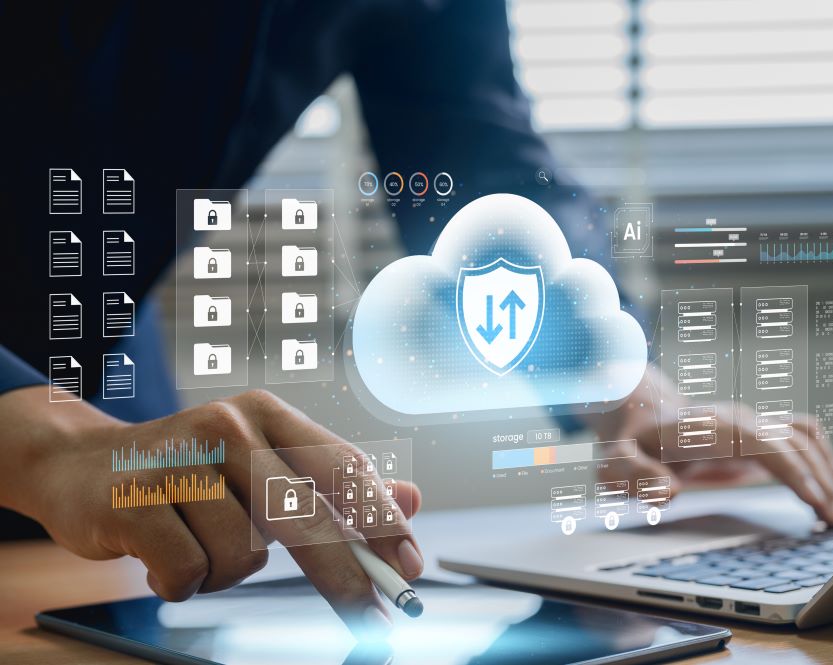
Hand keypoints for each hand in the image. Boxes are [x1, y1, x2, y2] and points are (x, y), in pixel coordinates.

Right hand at [0, 387, 421, 634]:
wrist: (79, 465)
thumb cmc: (190, 472)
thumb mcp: (265, 466)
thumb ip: (335, 485)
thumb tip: (413, 498)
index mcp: (268, 415)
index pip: (341, 467)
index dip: (381, 520)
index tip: (411, 565)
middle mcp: (228, 428)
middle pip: (306, 517)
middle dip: (345, 577)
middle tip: (375, 620)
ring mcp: (179, 461)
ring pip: (243, 556)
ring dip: (227, 571)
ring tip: (197, 544)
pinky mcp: (134, 501)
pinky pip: (190, 573)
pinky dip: (183, 581)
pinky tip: (162, 556)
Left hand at [593, 370, 832, 526]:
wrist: (636, 412)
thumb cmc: (627, 442)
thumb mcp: (614, 462)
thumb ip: (635, 476)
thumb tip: (668, 492)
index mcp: (708, 427)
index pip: (764, 443)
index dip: (793, 470)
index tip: (816, 501)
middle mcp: (736, 418)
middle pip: (793, 442)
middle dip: (820, 481)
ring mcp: (749, 421)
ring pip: (803, 437)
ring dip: (826, 472)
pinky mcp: (756, 431)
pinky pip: (800, 435)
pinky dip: (821, 458)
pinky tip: (828, 488)